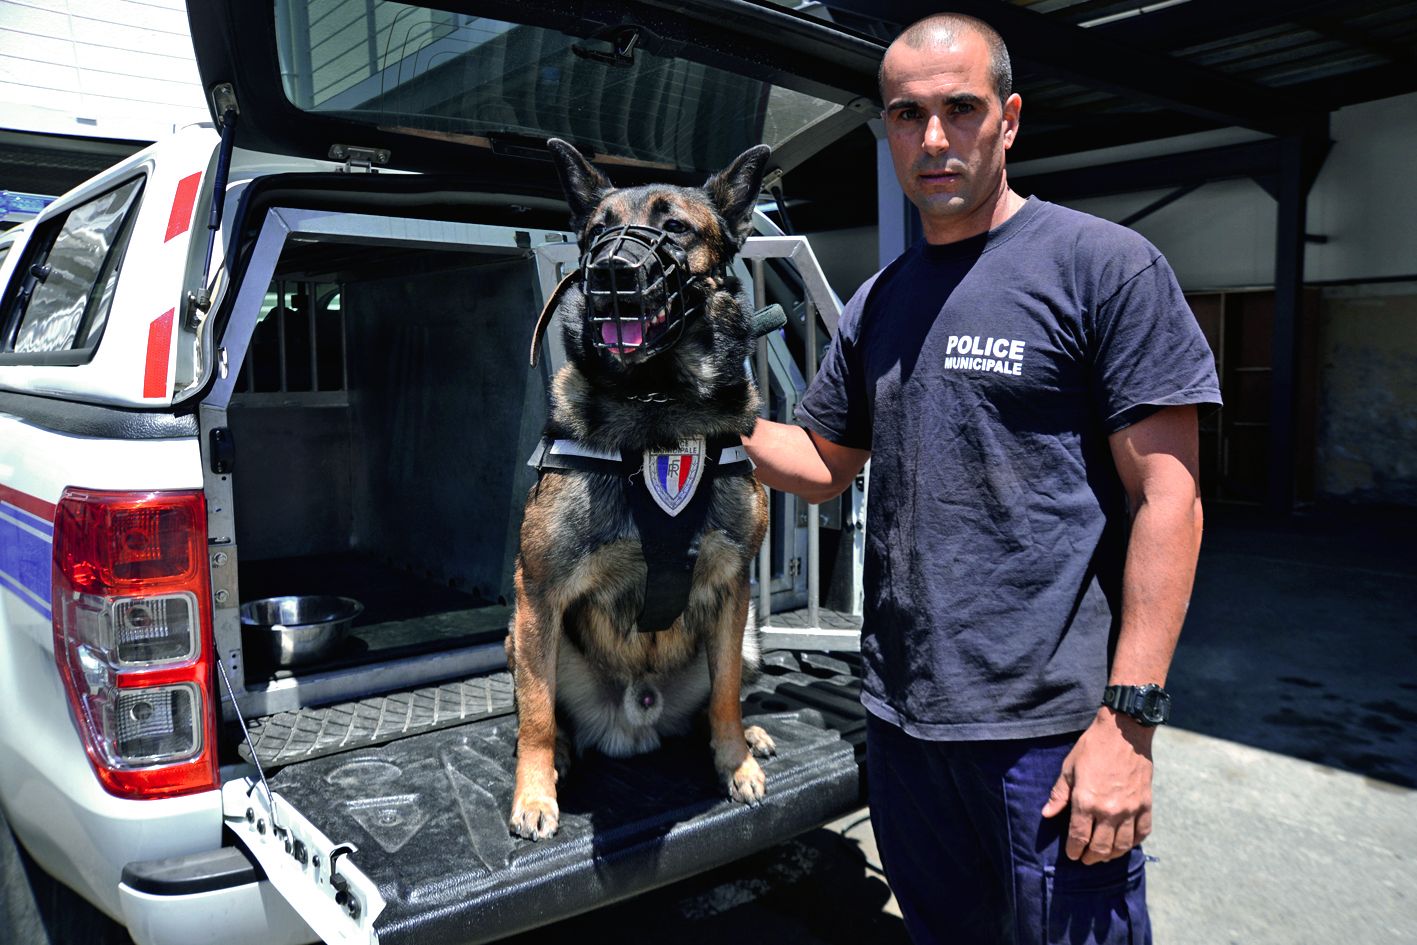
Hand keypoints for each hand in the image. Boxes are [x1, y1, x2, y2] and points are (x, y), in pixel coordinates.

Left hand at [1041, 708, 1154, 863]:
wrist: (1124, 732)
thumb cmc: (1092, 747)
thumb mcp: (1069, 768)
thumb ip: (1059, 795)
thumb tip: (1046, 814)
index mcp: (1086, 801)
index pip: (1079, 837)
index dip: (1074, 850)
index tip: (1072, 855)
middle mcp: (1109, 810)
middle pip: (1101, 847)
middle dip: (1091, 857)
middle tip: (1086, 859)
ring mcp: (1130, 809)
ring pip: (1122, 845)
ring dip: (1111, 855)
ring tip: (1104, 855)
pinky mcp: (1146, 804)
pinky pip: (1142, 832)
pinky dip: (1134, 842)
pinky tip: (1126, 842)